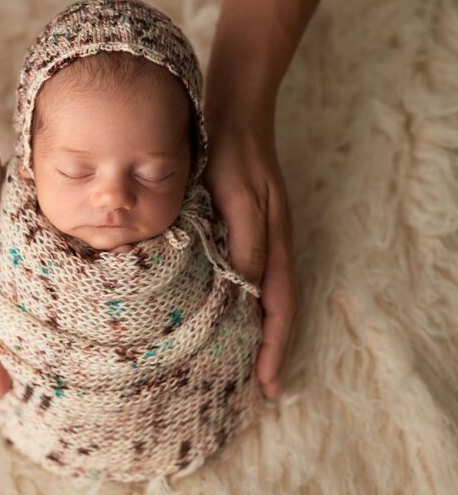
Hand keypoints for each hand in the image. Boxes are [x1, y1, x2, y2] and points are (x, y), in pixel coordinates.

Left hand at [202, 116, 297, 399]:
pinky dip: (241, 304)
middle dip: (269, 349)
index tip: (267, 385)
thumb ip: (247, 241)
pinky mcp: (242, 231)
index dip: (274, 348)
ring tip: (243, 362)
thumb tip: (247, 287)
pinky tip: (224, 312)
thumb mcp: (240, 197)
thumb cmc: (234, 155)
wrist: (232, 117)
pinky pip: (246, 278)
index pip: (279, 309)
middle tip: (258, 387)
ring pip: (262, 298)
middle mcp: (271, 249)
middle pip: (275, 310)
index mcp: (276, 246)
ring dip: (256, 332)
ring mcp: (259, 241)